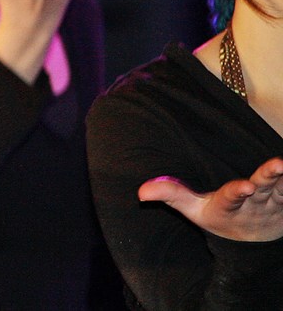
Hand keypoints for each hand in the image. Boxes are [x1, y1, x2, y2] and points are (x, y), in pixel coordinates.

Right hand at [138, 157, 282, 242]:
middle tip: (278, 165)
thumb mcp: (193, 211)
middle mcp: (254, 205)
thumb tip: (140, 191)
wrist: (252, 244)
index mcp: (228, 207)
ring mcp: (274, 203)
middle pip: (263, 188)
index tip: (246, 187)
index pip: (232, 198)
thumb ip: (171, 195)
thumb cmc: (219, 219)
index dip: (238, 192)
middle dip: (269, 176)